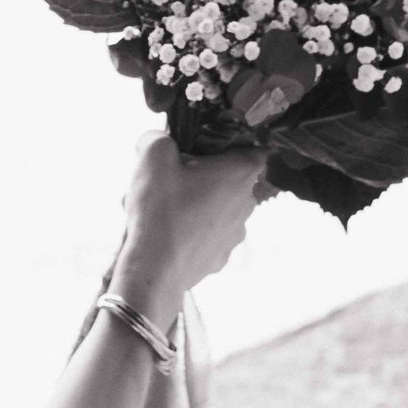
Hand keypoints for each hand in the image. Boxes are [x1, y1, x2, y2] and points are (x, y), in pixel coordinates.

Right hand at [109, 135, 266, 327]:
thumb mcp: (153, 157)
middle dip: (204, 175)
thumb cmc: (161, 210)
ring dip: (195, 204)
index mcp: (241, 173)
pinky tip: (168, 233)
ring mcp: (236, 234)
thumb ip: (157, 138)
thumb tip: (156, 139)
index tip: (205, 149)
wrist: (155, 270)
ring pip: (217, 208)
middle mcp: (247, 203)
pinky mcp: (220, 258)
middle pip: (230, 179)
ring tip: (163, 209)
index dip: (230, 145)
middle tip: (173, 178)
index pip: (254, 149)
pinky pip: (208, 235)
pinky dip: (192, 231)